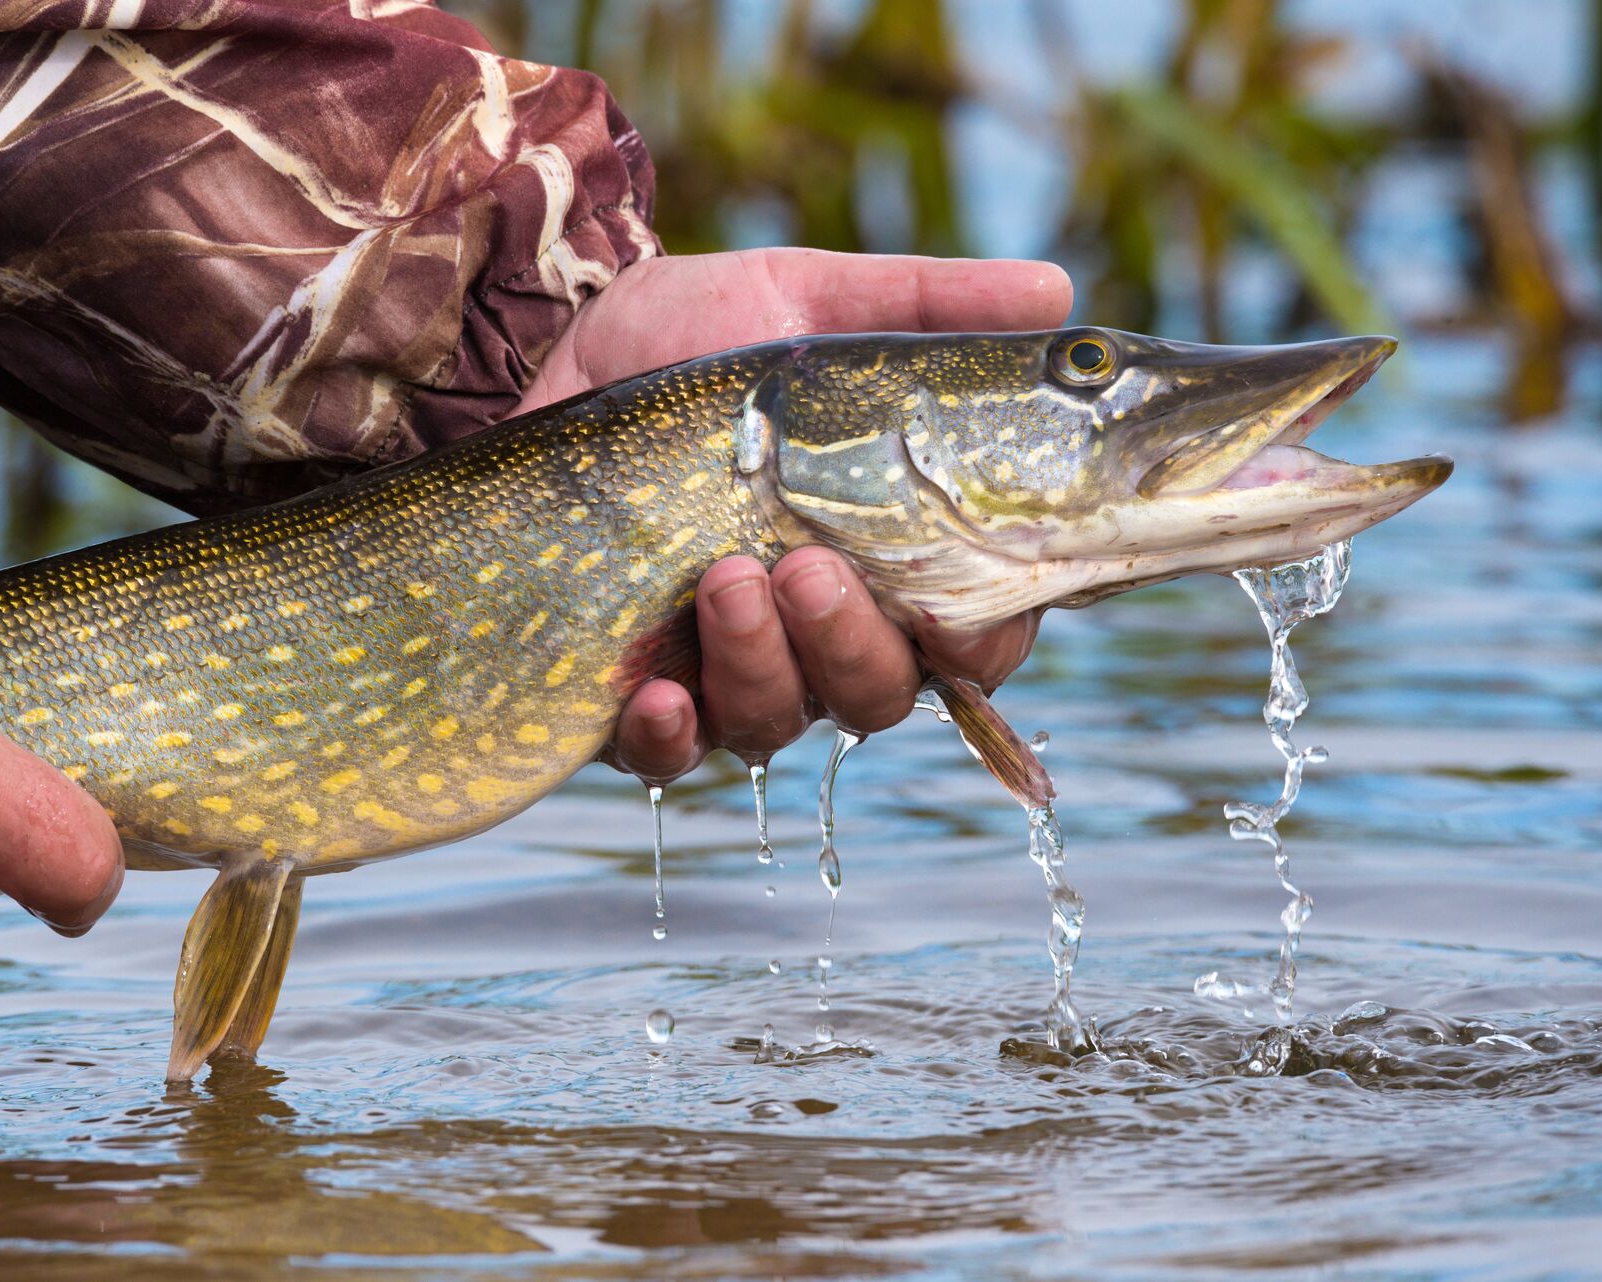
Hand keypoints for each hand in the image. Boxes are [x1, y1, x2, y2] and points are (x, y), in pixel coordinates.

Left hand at [516, 249, 1071, 782]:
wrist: (546, 358)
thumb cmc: (686, 341)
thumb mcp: (800, 301)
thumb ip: (924, 306)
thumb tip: (1054, 292)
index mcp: (884, 555)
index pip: (973, 636)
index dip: (984, 640)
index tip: (963, 609)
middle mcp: (815, 631)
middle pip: (879, 694)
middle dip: (853, 643)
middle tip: (809, 566)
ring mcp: (724, 670)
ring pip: (778, 723)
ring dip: (762, 662)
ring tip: (723, 575)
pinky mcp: (631, 694)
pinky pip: (667, 756)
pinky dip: (670, 734)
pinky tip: (655, 689)